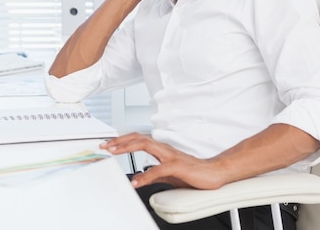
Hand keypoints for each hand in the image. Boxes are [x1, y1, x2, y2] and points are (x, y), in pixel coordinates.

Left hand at [100, 133, 223, 189]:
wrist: (214, 173)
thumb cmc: (193, 172)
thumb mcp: (167, 174)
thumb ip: (152, 175)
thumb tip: (138, 179)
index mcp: (161, 149)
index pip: (138, 140)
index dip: (122, 140)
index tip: (108, 144)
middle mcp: (164, 149)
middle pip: (138, 138)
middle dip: (120, 140)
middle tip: (105, 145)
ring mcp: (170, 155)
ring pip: (145, 144)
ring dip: (127, 147)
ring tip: (114, 153)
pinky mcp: (177, 166)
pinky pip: (159, 169)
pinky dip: (145, 175)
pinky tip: (136, 182)